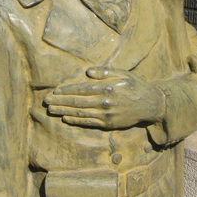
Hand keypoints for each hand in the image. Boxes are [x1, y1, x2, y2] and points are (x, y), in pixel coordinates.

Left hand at [44, 66, 164, 128]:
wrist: (149, 104)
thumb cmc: (135, 85)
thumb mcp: (123, 73)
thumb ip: (105, 71)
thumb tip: (87, 72)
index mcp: (107, 88)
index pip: (82, 90)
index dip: (67, 91)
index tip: (55, 91)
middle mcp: (105, 102)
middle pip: (77, 103)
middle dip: (60, 102)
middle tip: (46, 101)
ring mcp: (106, 115)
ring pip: (80, 114)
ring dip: (64, 112)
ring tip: (51, 110)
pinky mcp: (108, 124)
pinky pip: (89, 123)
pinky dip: (76, 121)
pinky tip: (66, 119)